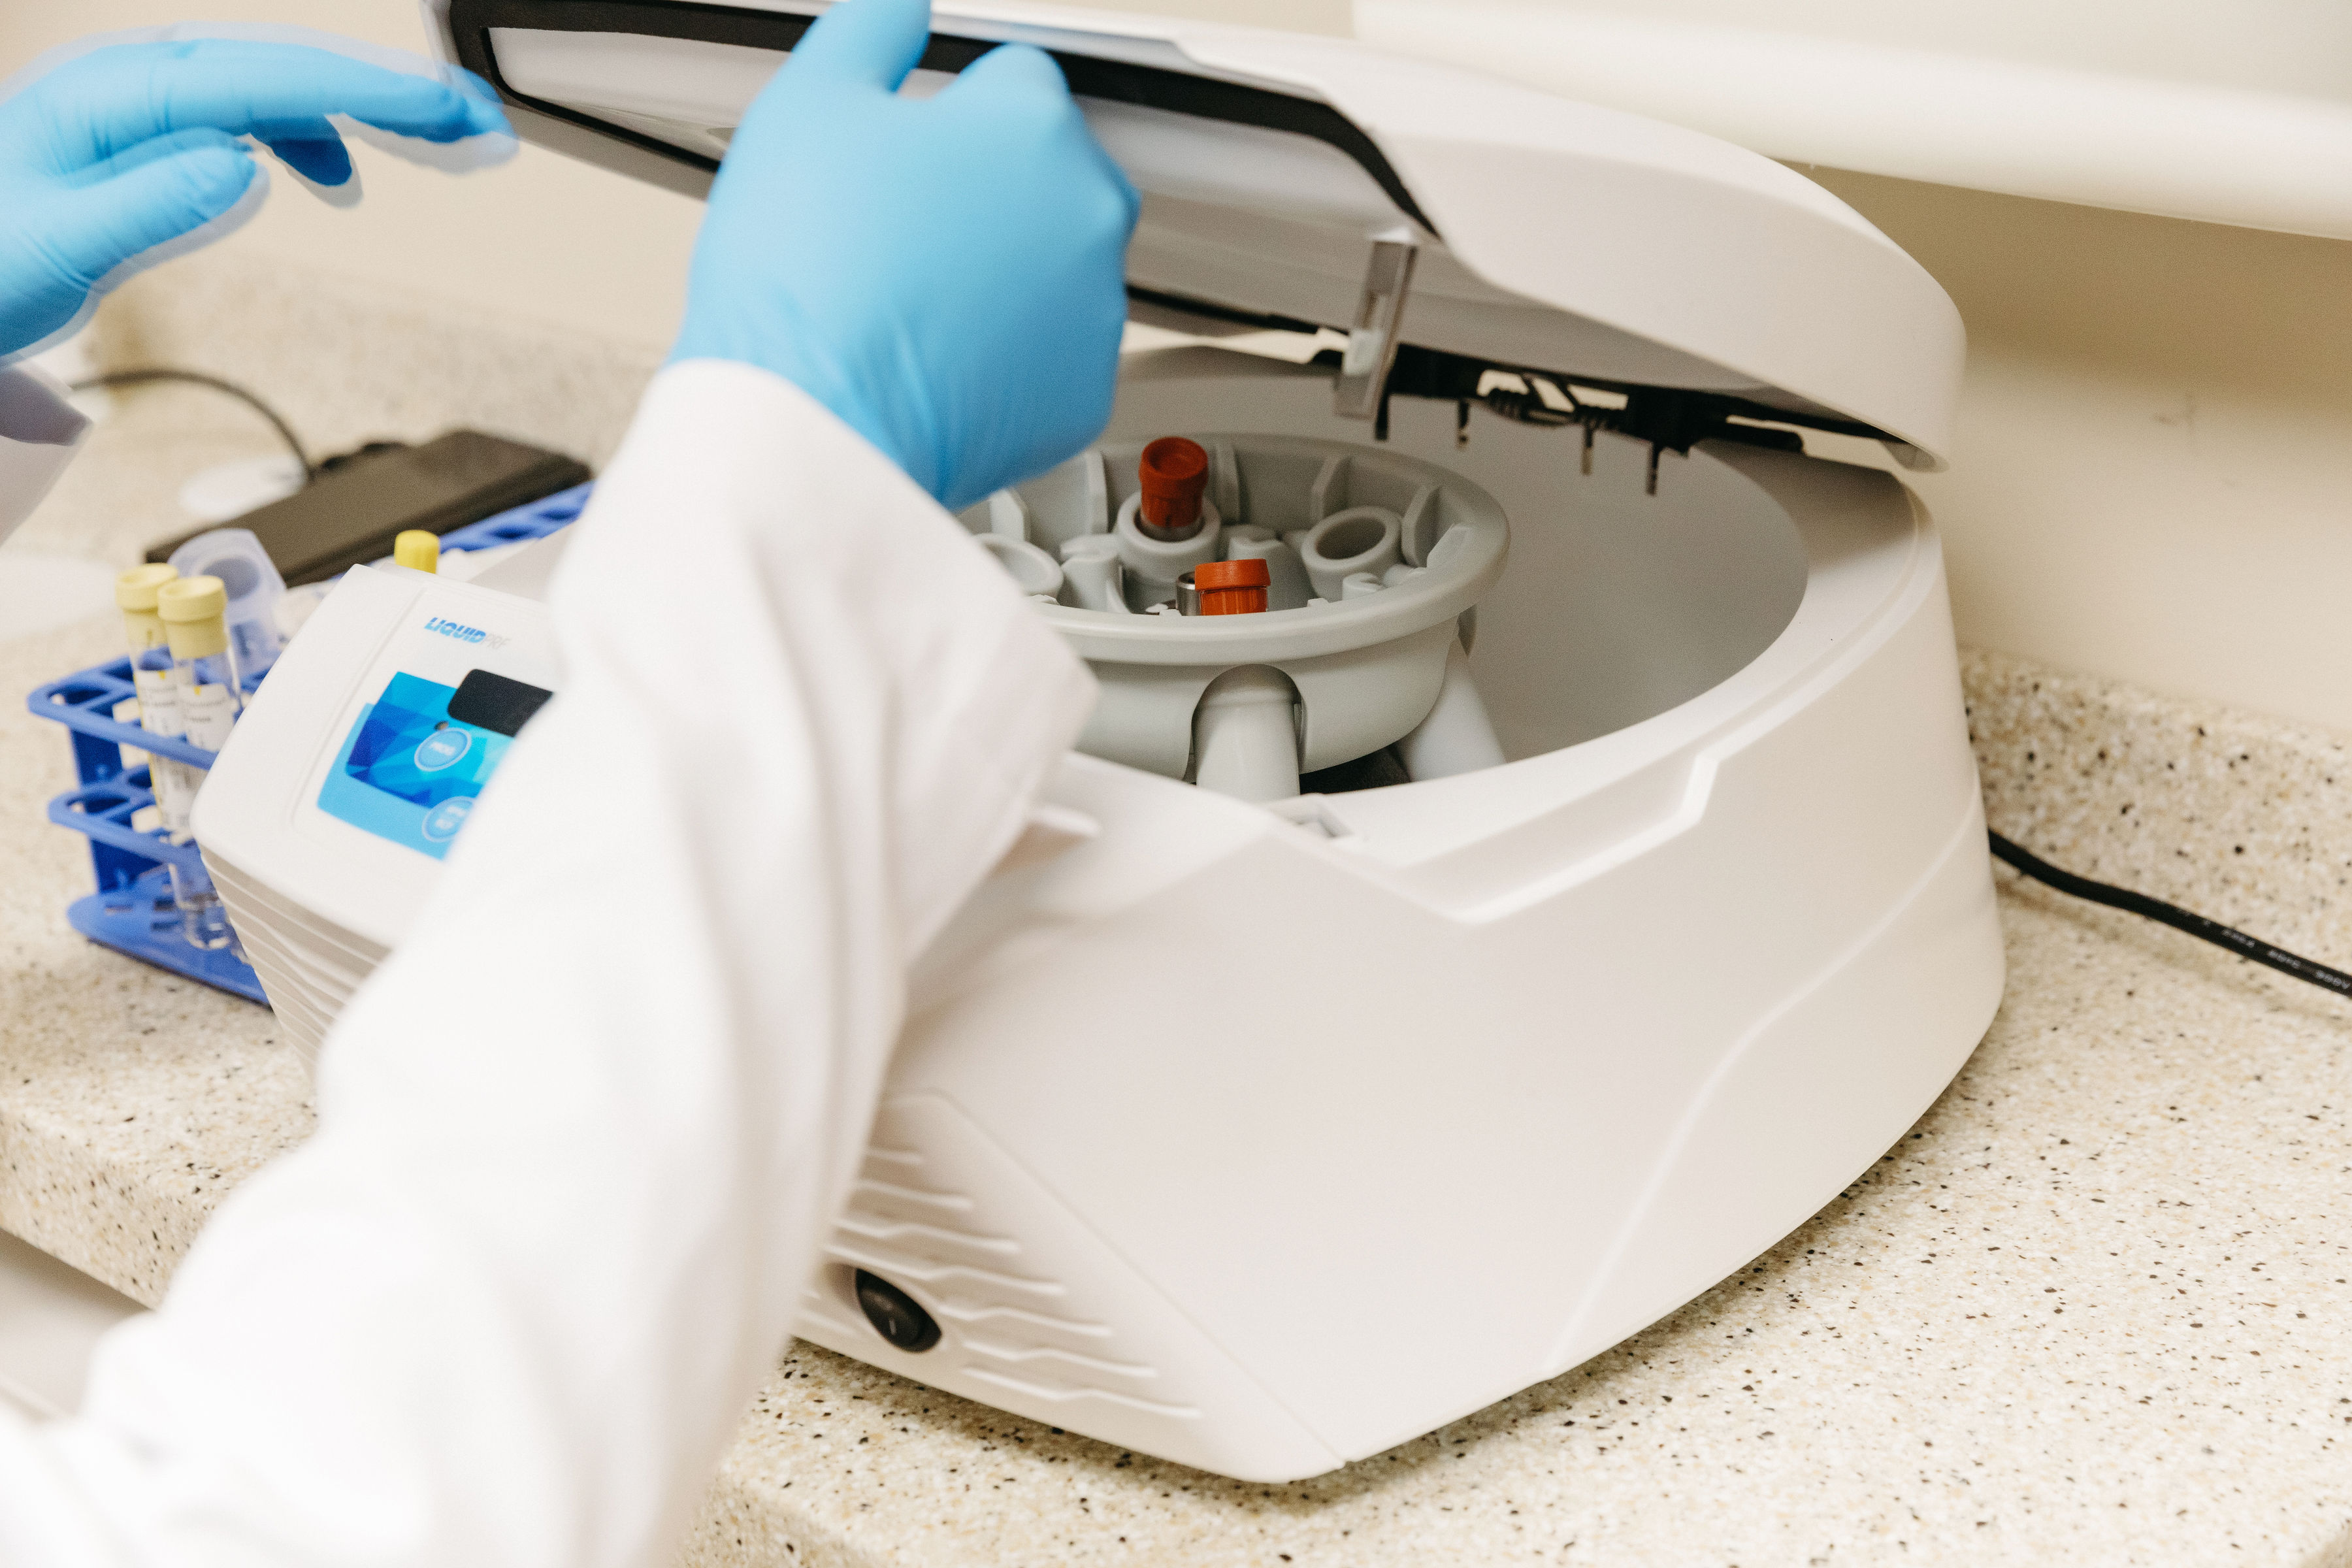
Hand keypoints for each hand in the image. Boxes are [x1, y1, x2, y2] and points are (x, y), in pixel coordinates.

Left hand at [0, 38, 510, 359]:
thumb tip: (245, 164)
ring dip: (368, 111)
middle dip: (396, 91)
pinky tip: (340, 173)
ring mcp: (144, 106)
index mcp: (118, 98)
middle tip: (483, 125)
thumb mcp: (60, 247)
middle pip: (290, 66)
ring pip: (280, 85)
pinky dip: (312, 135)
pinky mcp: (151, 137)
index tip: (451, 113)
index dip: (372, 91)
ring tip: (444, 146)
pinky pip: (251, 113)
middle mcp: (134, 85)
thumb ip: (154, 203)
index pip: (271, 79)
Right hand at [671, 0, 1138, 512]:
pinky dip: (1012, 356)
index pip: (1015, 80)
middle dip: (992, 191)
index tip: (912, 151)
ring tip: (916, 299)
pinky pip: (1054, 356)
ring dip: (1006, 273)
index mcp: (1032, 127)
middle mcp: (1087, 216)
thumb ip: (872, 29)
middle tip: (906, 228)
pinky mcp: (1081, 396)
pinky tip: (941, 357)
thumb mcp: (809, 103)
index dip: (951, 112)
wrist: (816, 423)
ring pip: (1057, 268)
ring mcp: (1094, 313)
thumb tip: (900, 10)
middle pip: (1051, 175)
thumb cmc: (810, 279)